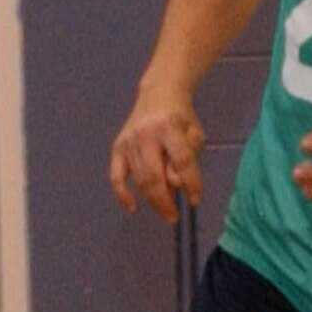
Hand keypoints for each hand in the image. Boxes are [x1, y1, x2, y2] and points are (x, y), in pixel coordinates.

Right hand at [110, 88, 205, 222]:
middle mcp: (145, 134)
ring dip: (152, 200)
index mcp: (168, 127)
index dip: (190, 183)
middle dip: (166, 201)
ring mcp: (128, 141)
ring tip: (165, 212)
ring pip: (139, 179)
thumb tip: (175, 184)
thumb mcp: (194, 132)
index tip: (195, 200)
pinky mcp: (117, 147)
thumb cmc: (181, 117)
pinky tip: (133, 208)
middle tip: (173, 217)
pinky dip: (122, 194)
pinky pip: (116, 176)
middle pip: (155, 175)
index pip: (182, 161)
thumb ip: (189, 157)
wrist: (158, 93)